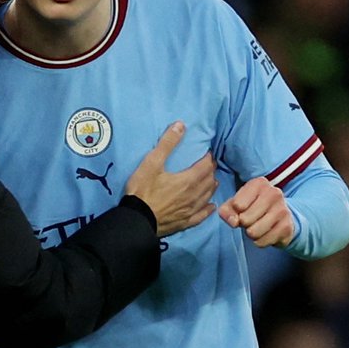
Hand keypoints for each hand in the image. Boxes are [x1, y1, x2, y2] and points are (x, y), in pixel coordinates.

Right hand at [125, 121, 217, 236]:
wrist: (137, 219)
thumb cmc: (143, 190)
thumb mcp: (152, 163)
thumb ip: (167, 144)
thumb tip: (180, 125)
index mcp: (188, 180)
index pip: (205, 166)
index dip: (208, 158)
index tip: (207, 153)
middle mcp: (194, 195)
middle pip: (209, 181)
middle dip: (210, 171)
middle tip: (208, 165)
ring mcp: (191, 210)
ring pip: (207, 196)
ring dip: (211, 186)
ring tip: (211, 180)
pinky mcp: (185, 222)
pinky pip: (202, 215)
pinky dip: (208, 209)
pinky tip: (211, 206)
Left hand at [219, 177, 294, 247]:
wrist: (280, 216)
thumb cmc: (253, 207)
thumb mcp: (236, 203)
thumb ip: (227, 210)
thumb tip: (233, 221)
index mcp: (259, 183)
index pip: (237, 204)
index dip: (234, 212)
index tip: (240, 210)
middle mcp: (274, 193)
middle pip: (245, 219)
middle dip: (243, 224)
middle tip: (249, 220)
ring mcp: (282, 210)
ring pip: (253, 232)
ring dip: (250, 233)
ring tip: (256, 226)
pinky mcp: (287, 227)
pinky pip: (263, 241)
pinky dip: (259, 241)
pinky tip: (265, 233)